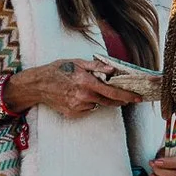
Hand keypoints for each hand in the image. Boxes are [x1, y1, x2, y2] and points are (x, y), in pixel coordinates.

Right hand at [3, 59, 139, 120]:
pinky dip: (87, 103)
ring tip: (86, 89)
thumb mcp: (77, 62)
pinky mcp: (72, 114)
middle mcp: (82, 96)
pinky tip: (77, 95)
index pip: (112, 92)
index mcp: (86, 81)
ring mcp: (77, 107)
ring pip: (97, 105)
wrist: (37, 85)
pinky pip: (87, 109)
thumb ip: (96, 67)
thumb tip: (112, 70)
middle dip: (118, 99)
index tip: (138, 97)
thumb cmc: (57, 70)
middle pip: (108, 101)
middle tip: (125, 97)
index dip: (127, 95)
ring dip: (99, 99)